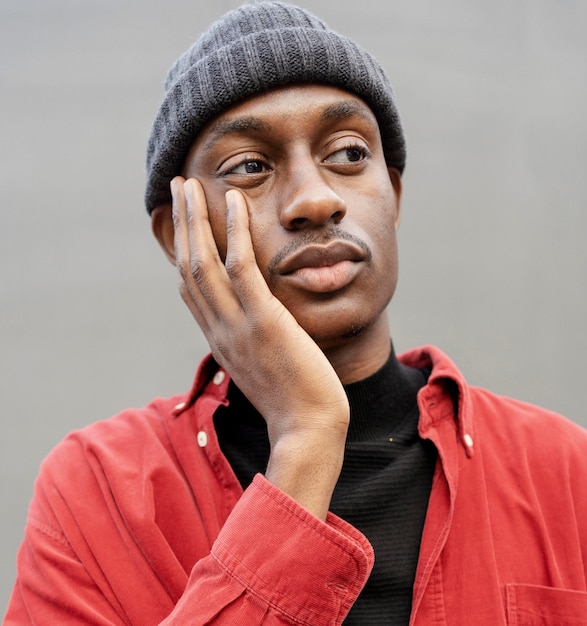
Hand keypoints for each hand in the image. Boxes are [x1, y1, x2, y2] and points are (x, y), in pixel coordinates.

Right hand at [171, 177, 348, 518]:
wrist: (308, 429)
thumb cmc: (292, 400)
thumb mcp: (261, 367)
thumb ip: (252, 341)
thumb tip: (257, 324)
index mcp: (219, 339)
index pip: (191, 287)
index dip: (182, 250)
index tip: (182, 222)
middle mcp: (219, 329)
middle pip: (188, 267)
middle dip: (181, 224)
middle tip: (176, 187)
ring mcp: (238, 325)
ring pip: (204, 262)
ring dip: (195, 219)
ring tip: (191, 184)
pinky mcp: (265, 322)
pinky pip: (243, 269)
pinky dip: (236, 232)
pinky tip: (235, 201)